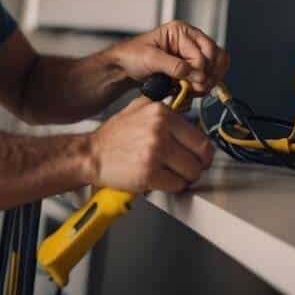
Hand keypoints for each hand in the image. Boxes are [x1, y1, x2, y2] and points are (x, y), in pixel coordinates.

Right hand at [87, 97, 214, 192]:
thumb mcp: (138, 108)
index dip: (203, 153)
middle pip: (201, 156)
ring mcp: (155, 152)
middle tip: (188, 169)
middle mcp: (160, 130)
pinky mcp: (148, 174)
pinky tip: (161, 181)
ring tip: (172, 175)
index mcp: (162, 113)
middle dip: (197, 167)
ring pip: (191, 173)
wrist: (91, 154)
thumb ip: (163, 108)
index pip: (201, 138)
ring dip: (185, 178)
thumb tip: (188, 115)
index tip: (200, 158)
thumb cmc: (114, 136)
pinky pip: (176, 185)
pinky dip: (172, 187)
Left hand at [109, 20, 230, 94]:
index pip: (203, 49)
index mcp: (180, 31)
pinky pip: (210, 73)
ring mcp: (192, 53)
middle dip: (209, 74)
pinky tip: (195, 89)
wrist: (124, 68)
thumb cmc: (132, 56)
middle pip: (216, 55)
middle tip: (198, 87)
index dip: (201, 68)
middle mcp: (190, 40)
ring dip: (210, 79)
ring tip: (197, 89)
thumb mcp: (150, 58)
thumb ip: (172, 65)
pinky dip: (207, 83)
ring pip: (217, 64)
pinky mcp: (192, 66)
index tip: (195, 82)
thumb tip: (192, 72)